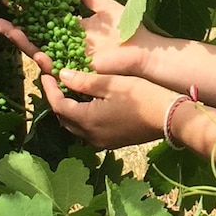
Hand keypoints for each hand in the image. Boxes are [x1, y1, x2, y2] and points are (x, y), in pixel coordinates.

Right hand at [0, 0, 159, 76]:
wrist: (142, 50)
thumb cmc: (127, 29)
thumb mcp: (103, 6)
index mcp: (69, 29)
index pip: (40, 21)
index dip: (24, 12)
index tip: (8, 0)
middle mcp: (65, 44)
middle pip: (33, 38)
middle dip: (12, 30)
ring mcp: (69, 58)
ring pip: (39, 52)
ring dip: (22, 43)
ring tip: (5, 31)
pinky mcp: (77, 71)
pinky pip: (58, 68)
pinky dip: (46, 61)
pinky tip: (36, 53)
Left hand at [42, 69, 173, 148]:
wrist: (170, 119)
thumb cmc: (142, 96)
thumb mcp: (113, 83)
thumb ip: (85, 81)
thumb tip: (61, 75)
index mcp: (88, 120)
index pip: (58, 105)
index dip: (49, 89)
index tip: (45, 73)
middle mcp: (90, 136)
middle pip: (63, 118)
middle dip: (56, 99)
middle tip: (54, 80)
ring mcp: (101, 141)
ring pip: (75, 126)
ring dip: (68, 109)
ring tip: (69, 90)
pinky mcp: (111, 142)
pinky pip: (87, 130)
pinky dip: (81, 116)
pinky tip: (87, 103)